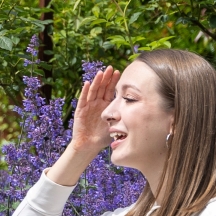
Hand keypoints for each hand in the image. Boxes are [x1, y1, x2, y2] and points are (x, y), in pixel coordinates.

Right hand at [49, 67, 117, 186]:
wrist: (89, 146)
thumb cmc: (103, 137)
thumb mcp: (116, 125)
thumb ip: (122, 119)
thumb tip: (133, 114)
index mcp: (106, 106)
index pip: (110, 91)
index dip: (114, 82)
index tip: (120, 73)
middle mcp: (97, 103)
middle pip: (102, 88)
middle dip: (107, 78)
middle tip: (111, 68)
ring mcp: (89, 106)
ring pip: (93, 91)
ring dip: (97, 82)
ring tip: (101, 73)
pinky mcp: (81, 111)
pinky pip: (83, 99)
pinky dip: (85, 91)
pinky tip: (88, 83)